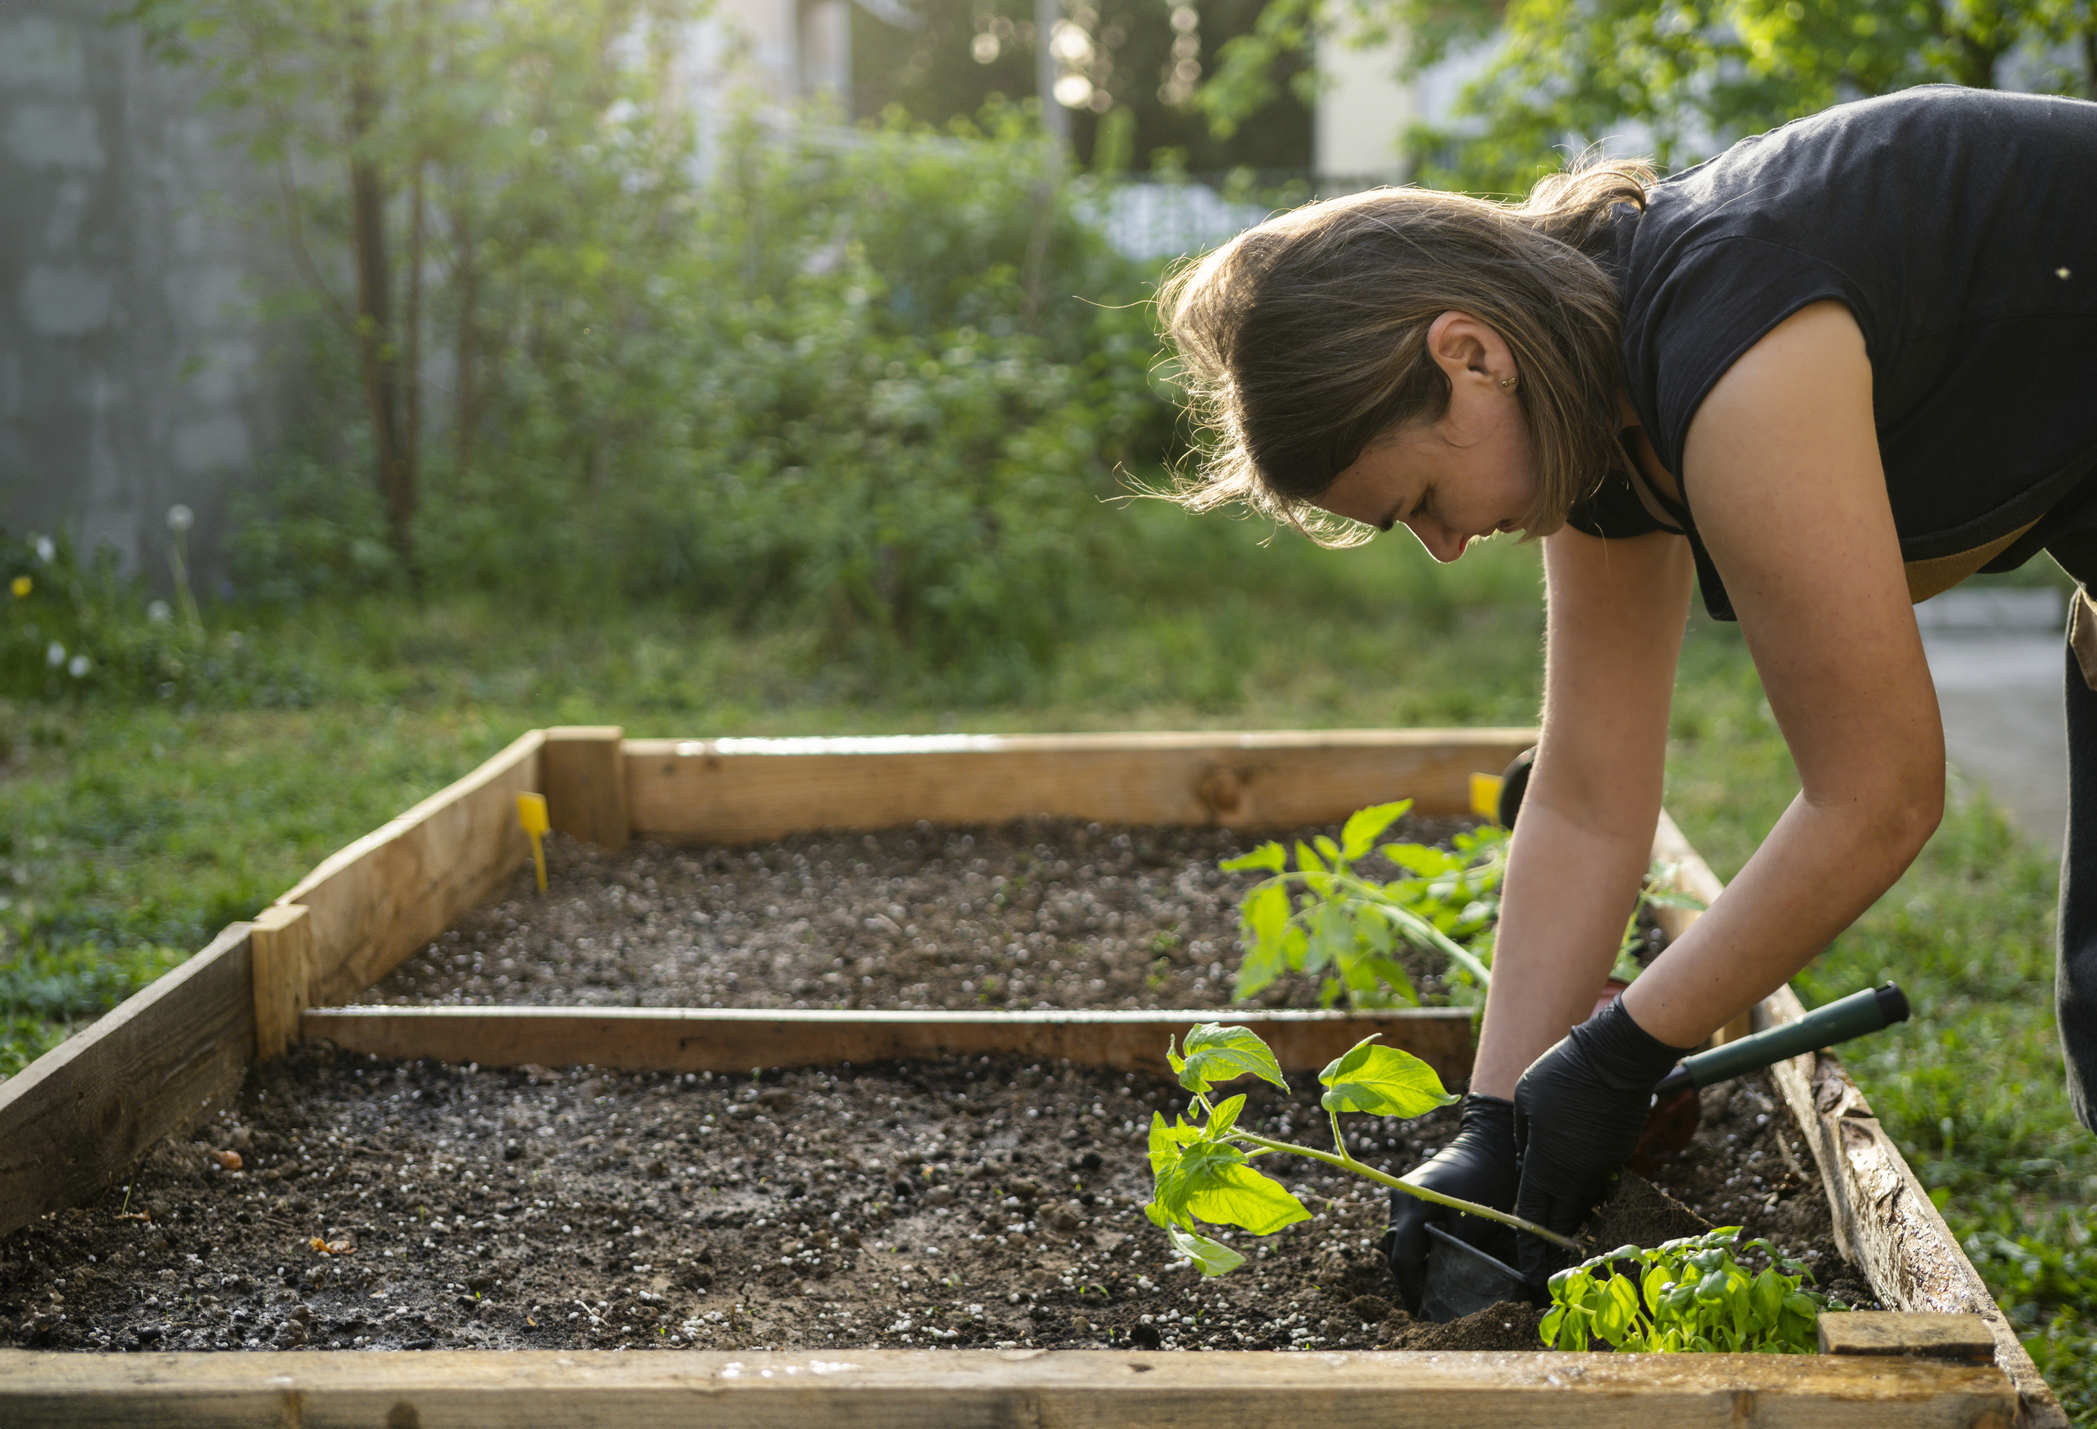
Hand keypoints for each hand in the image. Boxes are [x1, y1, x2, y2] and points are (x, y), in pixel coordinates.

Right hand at [1382, 1094, 1517, 1315]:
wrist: (1489, 1146)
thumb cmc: (1485, 1182)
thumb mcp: (1473, 1226)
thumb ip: (1454, 1257)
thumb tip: (1448, 1290)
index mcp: (1410, 1205)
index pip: (1402, 1258)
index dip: (1412, 1289)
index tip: (1422, 1313)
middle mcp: (1398, 1200)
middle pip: (1395, 1251)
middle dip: (1409, 1281)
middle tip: (1425, 1309)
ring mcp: (1401, 1196)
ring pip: (1398, 1241)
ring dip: (1411, 1265)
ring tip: (1428, 1291)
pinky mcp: (1410, 1196)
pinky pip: (1406, 1229)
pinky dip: (1416, 1249)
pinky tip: (1431, 1265)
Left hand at [1512, 995, 1691, 1283]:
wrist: (1615, 1059)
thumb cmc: (1561, 1074)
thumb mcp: (1525, 1100)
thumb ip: (1522, 1138)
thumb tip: (1525, 1162)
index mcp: (1545, 1164)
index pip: (1533, 1216)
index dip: (1529, 1245)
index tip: (1527, 1269)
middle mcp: (1576, 1174)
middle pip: (1561, 1220)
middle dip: (1552, 1248)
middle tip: (1546, 1271)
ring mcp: (1603, 1167)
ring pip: (1584, 1202)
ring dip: (1574, 1222)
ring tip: (1565, 1245)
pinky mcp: (1621, 1156)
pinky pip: (1600, 1181)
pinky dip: (1590, 1192)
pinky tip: (1584, 1200)